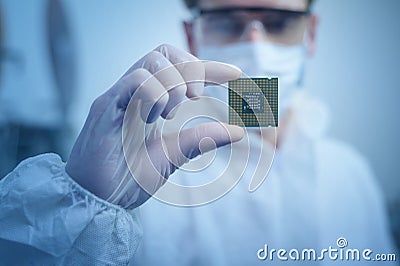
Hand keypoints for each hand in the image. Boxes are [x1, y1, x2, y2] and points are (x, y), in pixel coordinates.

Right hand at [66, 44, 242, 208]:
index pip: (179, 69)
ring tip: (170, 113)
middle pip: (164, 53)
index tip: (235, 75)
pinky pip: (136, 79)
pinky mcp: (105, 106)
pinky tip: (153, 117)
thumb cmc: (128, 178)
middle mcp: (133, 94)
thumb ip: (201, 139)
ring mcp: (119, 97)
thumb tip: (238, 132)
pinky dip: (155, 94)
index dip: (210, 67)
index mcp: (149, 102)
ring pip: (152, 61)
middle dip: (189, 68)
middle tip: (197, 98)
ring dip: (173, 84)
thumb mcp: (174, 155)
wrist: (98, 201)